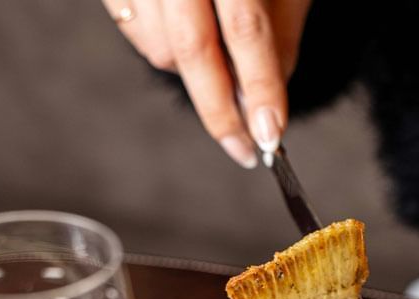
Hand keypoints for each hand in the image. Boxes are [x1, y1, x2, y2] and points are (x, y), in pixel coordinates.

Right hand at [102, 0, 311, 167]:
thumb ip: (279, 38)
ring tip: (226, 60)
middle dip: (221, 112)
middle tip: (245, 150)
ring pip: (162, 50)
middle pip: (191, 49)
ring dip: (199, 75)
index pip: (246, 28)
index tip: (270, 136)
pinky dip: (170, 50)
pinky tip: (192, 32)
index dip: (260, 87)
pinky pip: (140, 34)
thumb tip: (265, 104)